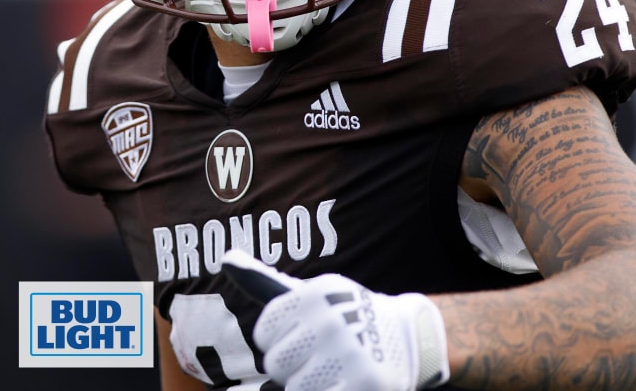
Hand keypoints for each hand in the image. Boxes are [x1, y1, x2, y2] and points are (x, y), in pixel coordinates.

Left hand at [221, 250, 448, 390]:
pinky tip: (344, 384)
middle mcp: (331, 320)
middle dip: (294, 366)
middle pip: (275, 363)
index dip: (281, 340)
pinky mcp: (367, 384)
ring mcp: (350, 354)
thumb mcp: (310, 294)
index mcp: (313, 295)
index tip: (305, 335)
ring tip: (335, 371)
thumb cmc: (345, 317)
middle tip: (323, 356)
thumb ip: (264, 281)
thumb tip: (225, 258)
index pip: (264, 333)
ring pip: (295, 388)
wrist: (410, 337)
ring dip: (312, 386)